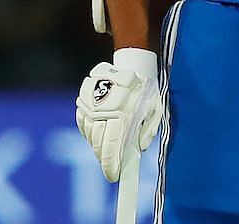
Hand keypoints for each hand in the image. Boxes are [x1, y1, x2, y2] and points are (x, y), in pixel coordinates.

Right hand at [75, 48, 162, 181]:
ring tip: (107, 149)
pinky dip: (89, 131)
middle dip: (104, 158)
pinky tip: (97, 133)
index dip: (110, 164)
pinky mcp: (83, 99)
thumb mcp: (156, 108)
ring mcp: (90, 105)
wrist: (132, 61)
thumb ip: (148, 130)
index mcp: (121, 113)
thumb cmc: (147, 88)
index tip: (113, 176)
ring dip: (97, 145)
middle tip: (111, 166)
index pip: (111, 146)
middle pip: (98, 143)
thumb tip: (139, 149)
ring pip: (89, 134)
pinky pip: (83, 122)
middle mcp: (103, 110)